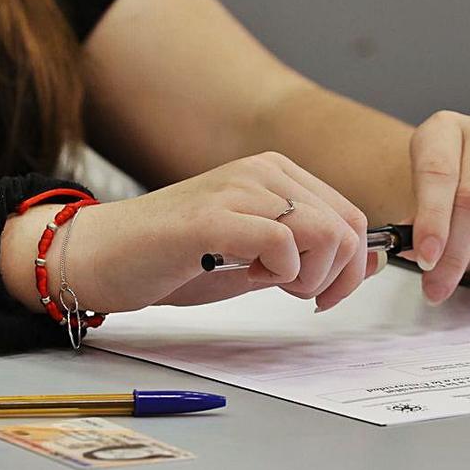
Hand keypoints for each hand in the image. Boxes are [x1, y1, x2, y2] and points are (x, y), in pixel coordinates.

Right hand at [1, 152, 379, 314]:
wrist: (101, 256)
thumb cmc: (172, 259)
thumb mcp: (254, 257)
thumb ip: (305, 254)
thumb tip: (368, 261)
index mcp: (275, 174)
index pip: (351, 215)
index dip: (355, 265)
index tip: (325, 294)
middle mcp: (262, 172)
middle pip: (348, 226)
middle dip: (339, 277)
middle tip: (301, 297)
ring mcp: (237, 190)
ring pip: (325, 232)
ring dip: (310, 276)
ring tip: (271, 285)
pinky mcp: (211, 218)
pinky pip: (281, 241)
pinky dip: (281, 272)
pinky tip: (252, 278)